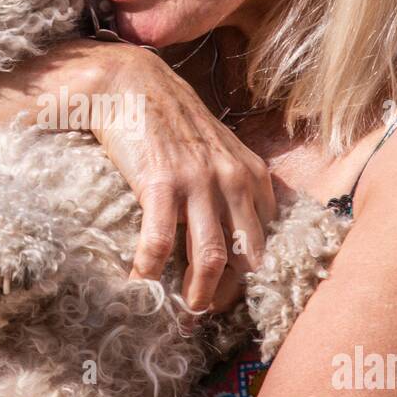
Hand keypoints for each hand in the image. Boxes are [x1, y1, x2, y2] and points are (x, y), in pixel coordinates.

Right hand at [93, 48, 275, 311]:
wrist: (131, 83)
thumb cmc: (170, 119)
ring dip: (197, 295)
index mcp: (252, 175)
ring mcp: (199, 183)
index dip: (249, 277)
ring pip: (211, 259)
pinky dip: (149, 271)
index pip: (265, 241)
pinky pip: (160, 244)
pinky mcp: (161, 184)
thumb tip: (236, 230)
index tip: (228, 297)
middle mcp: (234, 180)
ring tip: (182, 312)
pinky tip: (137, 283)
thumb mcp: (217, 148)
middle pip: (245, 258)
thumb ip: (234, 183)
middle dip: (229, 294)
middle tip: (206, 314)